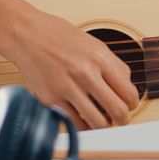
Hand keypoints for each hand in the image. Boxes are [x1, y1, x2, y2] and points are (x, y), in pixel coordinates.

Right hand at [0, 0, 138, 129]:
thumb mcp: (93, 43)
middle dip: (122, 120)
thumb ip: (112, 64)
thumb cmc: (58, 36)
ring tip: (99, 119)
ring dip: (103, 125)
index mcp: (100, 57)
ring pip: (98, 123)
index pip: (128, 92)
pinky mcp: (51, 99)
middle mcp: (86, 73)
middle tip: (118, 119)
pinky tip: (81, 117)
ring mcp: (68, 87)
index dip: (132, 104)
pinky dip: (82, 126)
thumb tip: (126, 86)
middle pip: (118, 110)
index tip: (128, 106)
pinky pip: (75, 124)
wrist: (26, 34)